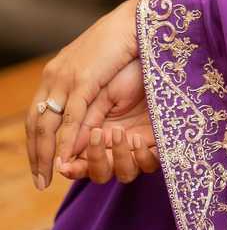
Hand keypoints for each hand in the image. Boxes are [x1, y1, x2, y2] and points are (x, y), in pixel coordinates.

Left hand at [27, 0, 140, 189]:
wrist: (134, 20)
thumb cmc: (121, 44)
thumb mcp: (96, 72)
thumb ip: (85, 95)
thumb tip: (79, 122)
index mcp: (55, 72)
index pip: (35, 114)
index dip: (35, 142)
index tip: (39, 165)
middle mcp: (53, 76)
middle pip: (35, 123)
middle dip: (36, 155)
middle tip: (40, 180)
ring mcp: (66, 77)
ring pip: (46, 123)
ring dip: (45, 154)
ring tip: (48, 177)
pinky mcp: (82, 80)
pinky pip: (69, 118)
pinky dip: (65, 141)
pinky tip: (66, 158)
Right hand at [57, 59, 159, 183]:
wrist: (152, 55)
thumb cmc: (125, 73)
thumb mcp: (102, 96)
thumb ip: (85, 122)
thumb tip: (65, 151)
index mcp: (98, 135)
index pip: (80, 163)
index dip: (72, 168)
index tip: (64, 166)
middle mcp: (116, 145)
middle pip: (101, 173)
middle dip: (96, 162)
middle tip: (97, 138)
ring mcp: (138, 146)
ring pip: (125, 173)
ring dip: (119, 158)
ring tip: (120, 132)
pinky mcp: (160, 144)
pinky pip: (150, 164)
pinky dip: (142, 157)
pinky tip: (138, 138)